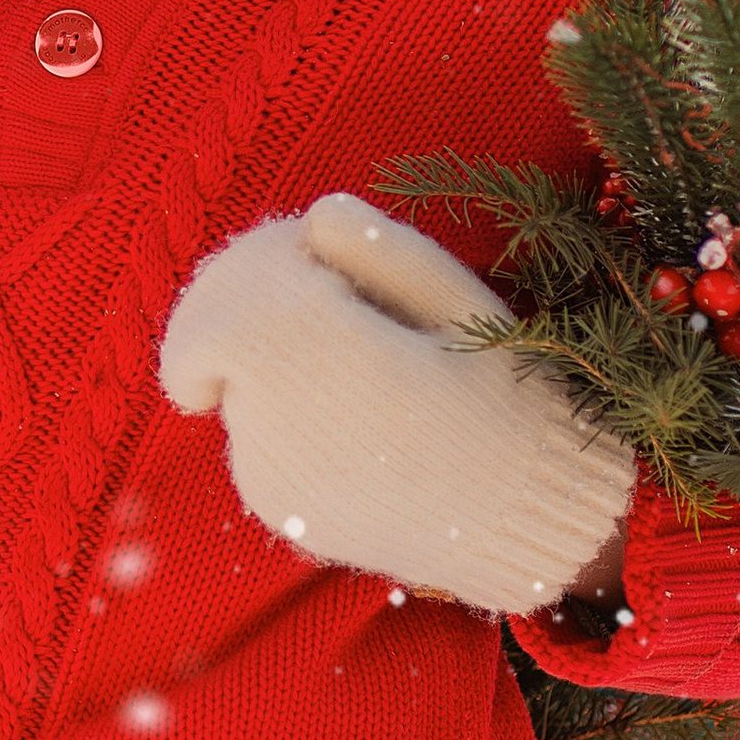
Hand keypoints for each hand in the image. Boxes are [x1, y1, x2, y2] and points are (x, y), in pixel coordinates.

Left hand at [158, 191, 635, 612]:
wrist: (523, 522)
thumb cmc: (503, 399)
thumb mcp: (464, 307)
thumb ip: (382, 249)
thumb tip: (313, 217)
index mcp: (339, 368)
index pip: (227, 309)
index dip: (251, 265)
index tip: (297, 254)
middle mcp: (289, 433)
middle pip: (217, 339)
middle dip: (255, 298)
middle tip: (326, 292)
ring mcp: (274, 480)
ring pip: (234, 382)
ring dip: (271, 354)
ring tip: (359, 364)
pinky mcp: (276, 509)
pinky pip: (250, 431)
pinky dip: (279, 405)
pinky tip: (352, 410)